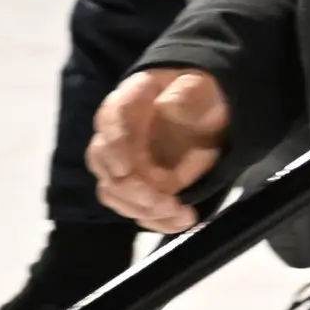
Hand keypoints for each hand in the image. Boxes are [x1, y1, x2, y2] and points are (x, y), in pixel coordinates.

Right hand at [89, 68, 229, 231]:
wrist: (206, 114)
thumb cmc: (201, 96)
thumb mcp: (203, 89)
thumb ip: (188, 94)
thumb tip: (167, 106)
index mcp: (132, 98)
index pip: (112, 116)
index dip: (115, 144)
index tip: (126, 170)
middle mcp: (117, 131)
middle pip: (103, 161)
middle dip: (130, 187)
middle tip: (165, 201)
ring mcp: (123, 161)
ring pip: (114, 191)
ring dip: (143, 208)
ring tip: (180, 213)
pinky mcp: (136, 185)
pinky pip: (134, 207)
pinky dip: (156, 219)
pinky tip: (183, 220)